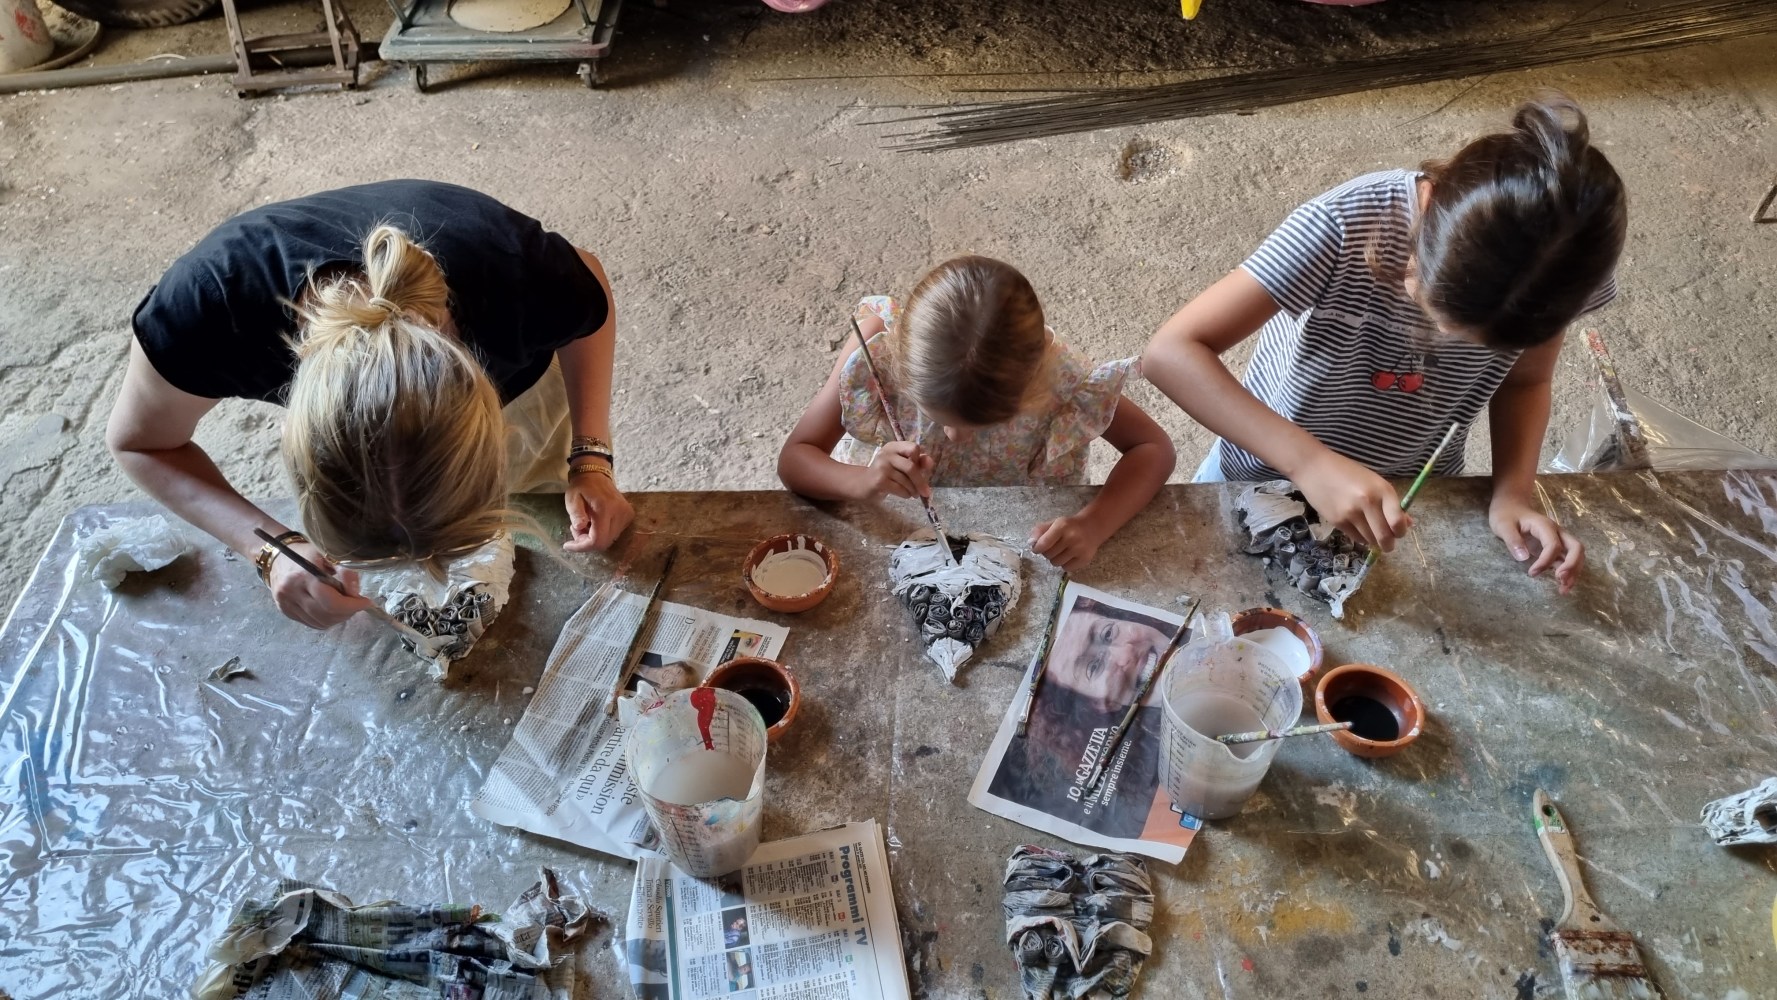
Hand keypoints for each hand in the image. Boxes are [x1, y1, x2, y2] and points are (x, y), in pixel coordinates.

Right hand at [267, 541, 372, 629]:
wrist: (277, 557)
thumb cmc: (306, 553)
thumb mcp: (328, 554)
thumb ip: (345, 572)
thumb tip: (356, 594)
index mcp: (303, 576)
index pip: (332, 602)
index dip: (353, 605)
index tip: (366, 602)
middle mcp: (292, 593)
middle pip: (327, 615)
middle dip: (348, 612)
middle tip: (357, 603)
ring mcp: (286, 604)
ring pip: (321, 623)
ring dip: (339, 618)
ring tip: (346, 606)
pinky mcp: (286, 611)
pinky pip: (312, 624)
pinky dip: (327, 620)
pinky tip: (332, 610)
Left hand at [566, 467, 633, 552]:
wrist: (596, 474)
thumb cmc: (582, 487)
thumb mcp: (572, 498)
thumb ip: (576, 513)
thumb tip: (579, 527)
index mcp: (605, 508)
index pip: (598, 540)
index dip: (582, 547)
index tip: (568, 545)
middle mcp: (620, 513)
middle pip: (604, 543)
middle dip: (587, 543)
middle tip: (575, 531)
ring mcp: (627, 515)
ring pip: (609, 540)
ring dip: (594, 539)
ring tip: (583, 526)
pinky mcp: (628, 516)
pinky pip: (614, 534)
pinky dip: (601, 534)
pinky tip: (592, 524)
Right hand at [855, 441, 932, 500]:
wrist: (863, 484)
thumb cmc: (886, 474)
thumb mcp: (901, 465)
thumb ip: (917, 462)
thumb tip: (930, 462)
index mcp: (894, 446)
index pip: (914, 448)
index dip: (919, 460)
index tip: (921, 469)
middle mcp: (887, 454)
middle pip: (911, 467)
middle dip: (920, 481)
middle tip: (926, 492)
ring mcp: (882, 467)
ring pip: (906, 480)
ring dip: (913, 490)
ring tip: (913, 493)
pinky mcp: (879, 480)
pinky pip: (900, 489)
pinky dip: (906, 494)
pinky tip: (905, 495)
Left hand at [1030, 514, 1108, 570]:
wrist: (1092, 527)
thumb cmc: (1069, 526)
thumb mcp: (1054, 523)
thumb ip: (1040, 531)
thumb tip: (1031, 543)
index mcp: (1062, 526)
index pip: (1044, 543)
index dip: (1037, 548)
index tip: (1037, 548)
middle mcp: (1071, 537)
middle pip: (1048, 554)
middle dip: (1047, 552)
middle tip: (1052, 547)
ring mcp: (1079, 549)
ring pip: (1056, 563)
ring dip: (1055, 558)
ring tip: (1061, 551)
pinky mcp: (1085, 559)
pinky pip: (1066, 568)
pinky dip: (1065, 564)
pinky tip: (1069, 556)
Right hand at [1294, 450, 1410, 551]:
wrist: (1314, 468)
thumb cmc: (1347, 471)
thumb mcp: (1373, 481)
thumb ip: (1390, 503)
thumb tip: (1408, 524)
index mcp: (1382, 490)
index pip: (1397, 522)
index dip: (1401, 532)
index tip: (1399, 533)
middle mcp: (1368, 502)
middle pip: (1384, 536)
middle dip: (1389, 544)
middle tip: (1388, 544)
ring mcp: (1351, 513)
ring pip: (1370, 540)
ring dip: (1373, 540)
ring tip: (1370, 531)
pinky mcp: (1337, 521)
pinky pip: (1355, 538)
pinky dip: (1360, 537)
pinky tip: (1358, 527)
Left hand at [1490, 496, 1583, 593]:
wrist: (1510, 505)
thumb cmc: (1505, 515)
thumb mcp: (1503, 526)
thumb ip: (1512, 540)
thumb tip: (1523, 558)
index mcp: (1544, 526)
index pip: (1553, 545)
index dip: (1545, 561)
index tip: (1531, 574)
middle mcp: (1557, 532)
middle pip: (1576, 548)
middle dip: (1572, 566)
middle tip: (1560, 581)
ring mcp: (1558, 539)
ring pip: (1575, 555)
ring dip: (1573, 572)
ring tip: (1564, 590)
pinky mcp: (1556, 547)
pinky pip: (1568, 559)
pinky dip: (1568, 572)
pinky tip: (1562, 585)